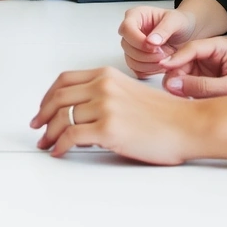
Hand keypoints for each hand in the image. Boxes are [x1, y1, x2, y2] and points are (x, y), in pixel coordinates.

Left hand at [30, 66, 207, 163]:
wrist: (188, 125)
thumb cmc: (167, 115)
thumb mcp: (131, 93)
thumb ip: (106, 96)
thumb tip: (82, 114)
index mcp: (108, 75)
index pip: (65, 80)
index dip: (49, 96)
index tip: (44, 108)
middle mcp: (103, 86)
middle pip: (58, 98)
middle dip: (43, 115)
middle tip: (38, 127)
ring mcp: (105, 107)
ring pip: (62, 118)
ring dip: (49, 134)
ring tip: (47, 144)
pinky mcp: (108, 129)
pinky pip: (71, 137)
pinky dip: (60, 145)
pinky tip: (59, 151)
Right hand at [118, 6, 195, 77]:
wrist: (187, 34)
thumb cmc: (180, 23)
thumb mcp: (175, 21)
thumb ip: (164, 29)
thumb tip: (150, 41)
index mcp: (136, 16)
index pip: (126, 28)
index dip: (138, 40)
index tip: (155, 46)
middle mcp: (131, 31)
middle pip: (127, 46)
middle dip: (148, 54)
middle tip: (166, 53)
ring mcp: (132, 47)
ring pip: (131, 61)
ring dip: (150, 64)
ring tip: (167, 58)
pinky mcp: (137, 60)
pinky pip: (137, 70)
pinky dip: (151, 70)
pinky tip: (163, 64)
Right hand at [160, 38, 226, 97]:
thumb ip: (203, 86)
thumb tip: (173, 85)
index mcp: (217, 47)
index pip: (191, 48)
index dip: (175, 58)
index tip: (162, 68)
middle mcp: (207, 55)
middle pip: (181, 61)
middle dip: (174, 75)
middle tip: (171, 92)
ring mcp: (204, 68)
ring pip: (181, 74)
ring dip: (178, 86)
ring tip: (180, 100)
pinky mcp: (202, 81)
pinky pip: (186, 85)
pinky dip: (183, 94)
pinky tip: (185, 103)